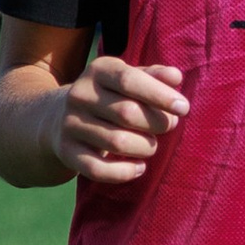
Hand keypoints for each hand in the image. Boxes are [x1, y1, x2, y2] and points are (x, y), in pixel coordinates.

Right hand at [51, 56, 189, 184]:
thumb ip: (154, 76)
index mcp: (98, 71)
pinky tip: (139, 168)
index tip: (183, 108)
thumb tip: (175, 77)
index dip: (159, 95)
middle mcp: (80, 95)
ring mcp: (70, 124)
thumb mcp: (129, 79)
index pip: (129, 80)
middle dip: (157, 123)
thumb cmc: (111, 96)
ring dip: (145, 147)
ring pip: (117, 142)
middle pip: (127, 113)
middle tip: (169, 126)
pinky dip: (125, 172)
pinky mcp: (66, 151)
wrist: (60, 117)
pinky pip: (98, 169)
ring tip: (151, 145)